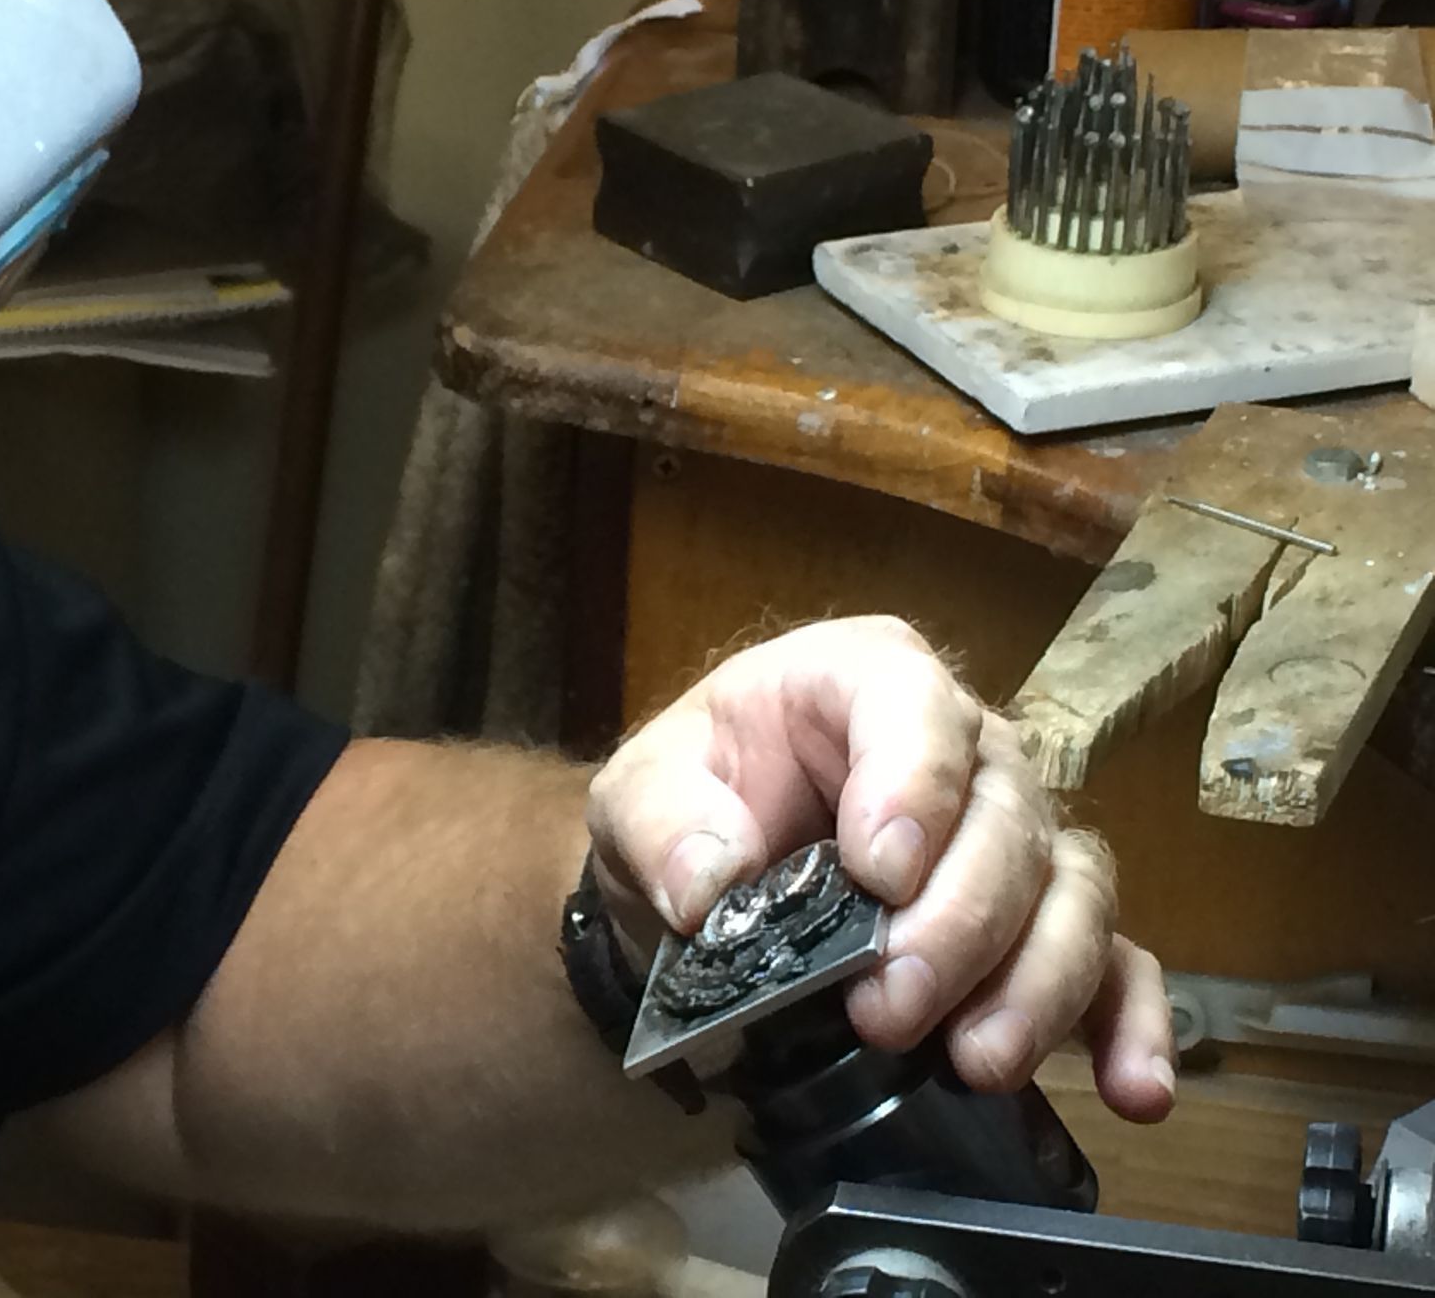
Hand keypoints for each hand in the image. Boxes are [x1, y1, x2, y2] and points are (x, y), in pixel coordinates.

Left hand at [585, 616, 1175, 1123]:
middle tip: (889, 1007)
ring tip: (978, 1062)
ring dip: (1038, 983)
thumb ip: (662, 825)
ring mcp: (1014, 837)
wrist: (706, 877)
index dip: (912, 786)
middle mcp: (963, 748)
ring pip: (1073, 890)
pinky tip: (1132, 1090)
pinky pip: (1117, 962)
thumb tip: (709, 889)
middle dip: (958, 921)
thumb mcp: (640, 796)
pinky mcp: (1038, 924)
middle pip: (1007, 816)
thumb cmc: (691, 806)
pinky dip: (1131, 1025)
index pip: (915, 706)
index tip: (877, 876)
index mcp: (864, 681)